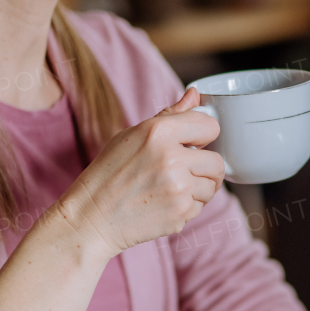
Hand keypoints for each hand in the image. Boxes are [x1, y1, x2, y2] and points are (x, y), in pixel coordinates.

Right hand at [52, 87, 223, 260]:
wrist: (92, 217)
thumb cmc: (109, 173)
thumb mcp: (132, 135)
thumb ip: (169, 116)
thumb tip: (195, 94)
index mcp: (158, 132)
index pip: (210, 126)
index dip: (203, 135)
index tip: (193, 143)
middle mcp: (171, 158)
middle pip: (217, 162)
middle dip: (205, 167)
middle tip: (184, 172)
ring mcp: (178, 188)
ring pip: (212, 186)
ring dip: (198, 188)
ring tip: (169, 188)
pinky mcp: (181, 212)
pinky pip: (201, 206)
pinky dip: (188, 206)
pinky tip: (163, 203)